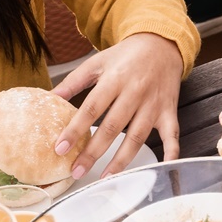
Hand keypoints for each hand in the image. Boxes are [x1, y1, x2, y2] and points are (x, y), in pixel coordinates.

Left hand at [52, 32, 183, 178]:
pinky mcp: (169, 111)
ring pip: (137, 137)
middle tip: (76, 171)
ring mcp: (153, 104)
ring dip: (121, 160)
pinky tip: (161, 169)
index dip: (75, 129)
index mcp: (114, 79)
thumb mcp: (97, 62)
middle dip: (93, 152)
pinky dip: (170, 153)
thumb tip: (50, 97)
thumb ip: (74, 81)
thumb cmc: (126, 56)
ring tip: (105, 178)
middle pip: (112, 127)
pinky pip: (171, 135)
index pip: (91, 108)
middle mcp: (135, 92)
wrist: (161, 44)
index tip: (60, 148)